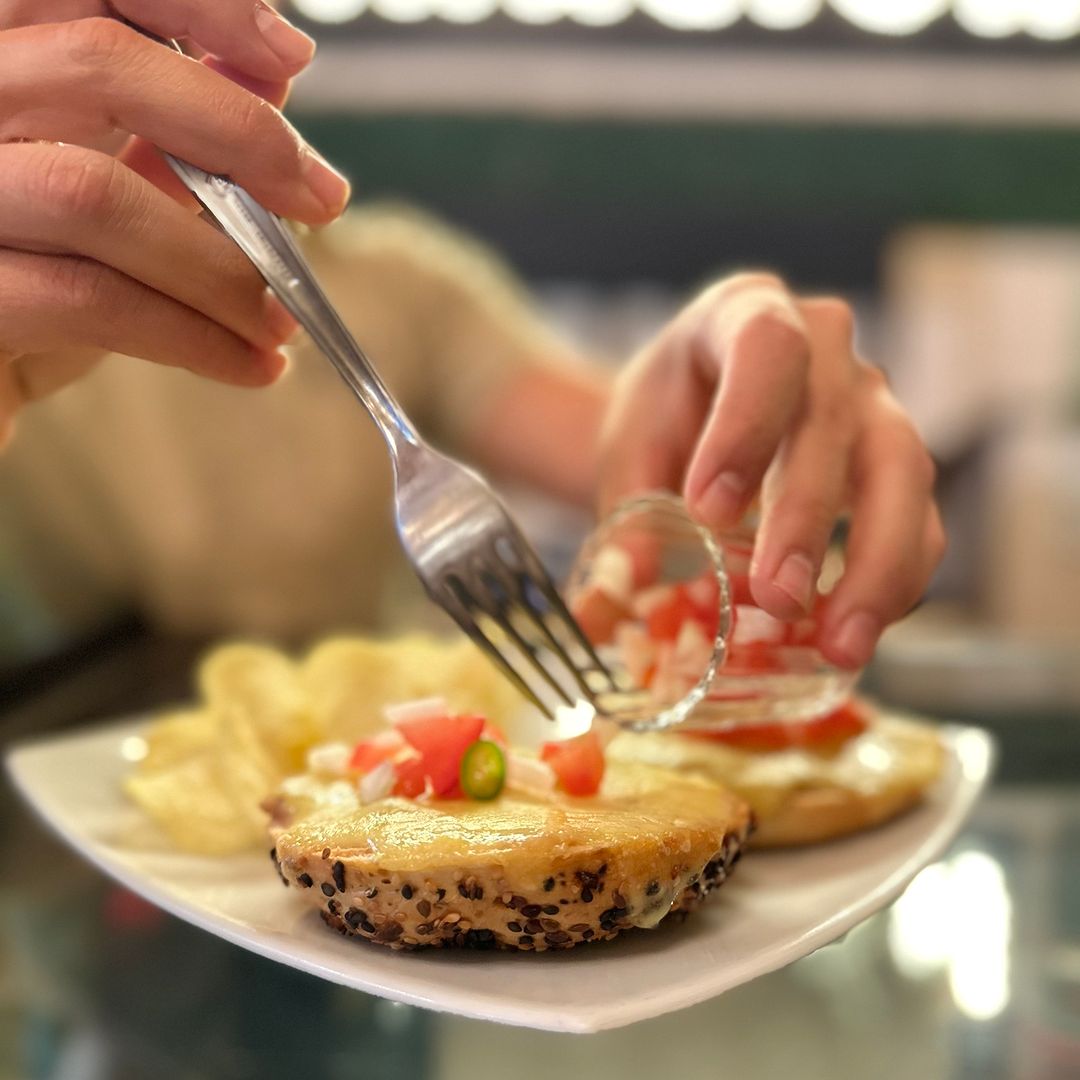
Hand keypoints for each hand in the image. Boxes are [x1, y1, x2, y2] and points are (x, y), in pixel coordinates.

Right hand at [0, 2, 350, 446]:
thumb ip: (167, 129)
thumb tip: (268, 75)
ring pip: (93, 192)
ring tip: (280, 319)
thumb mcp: (110, 196)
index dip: (198, 6)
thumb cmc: (37, 284)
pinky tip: (248, 363)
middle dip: (236, 130)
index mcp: (2, 66)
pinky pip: (89, 300)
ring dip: (219, 265)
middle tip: (322, 197)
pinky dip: (193, 335)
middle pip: (95, 59)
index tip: (290, 56)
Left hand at [598, 273, 945, 668]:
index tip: (706, 510)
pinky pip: (922, 521)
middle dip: (807, 517)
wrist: (693, 421)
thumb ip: (623, 520)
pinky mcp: (896, 466)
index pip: (767, 347)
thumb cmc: (662, 424)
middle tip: (776, 598)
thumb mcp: (627, 454)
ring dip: (878, 565)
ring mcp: (872, 402)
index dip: (745, 427)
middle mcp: (826, 348)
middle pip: (836, 419)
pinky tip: (854, 633)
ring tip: (839, 646)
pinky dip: (895, 583)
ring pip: (904, 472)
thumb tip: (616, 599)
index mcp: (745, 314)